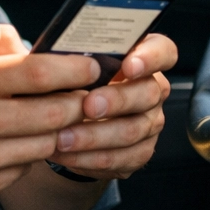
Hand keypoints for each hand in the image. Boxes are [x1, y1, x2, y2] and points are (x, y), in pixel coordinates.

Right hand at [0, 22, 100, 207]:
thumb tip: (32, 46)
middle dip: (82, 101)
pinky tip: (33, 137)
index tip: (92, 66)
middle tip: (93, 92)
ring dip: (66, 129)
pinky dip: (36, 151)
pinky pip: (26, 166)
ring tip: (72, 114)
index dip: (76, 70)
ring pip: (48, 144)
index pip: (40, 74)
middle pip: (56, 113)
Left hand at [47, 33, 175, 180]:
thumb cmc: (67, 82)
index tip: (128, 64)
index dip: (151, 57)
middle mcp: (151, 89)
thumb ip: (68, 55)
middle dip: (117, 100)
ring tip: (62, 136)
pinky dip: (90, 158)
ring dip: (96, 135)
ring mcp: (149, 123)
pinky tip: (64, 153)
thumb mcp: (67, 64)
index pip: (163, 51)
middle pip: (149, 93)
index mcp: (141, 58)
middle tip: (88, 105)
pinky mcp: (138, 152)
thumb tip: (45, 53)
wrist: (67, 121)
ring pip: (134, 130)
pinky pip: (121, 159)